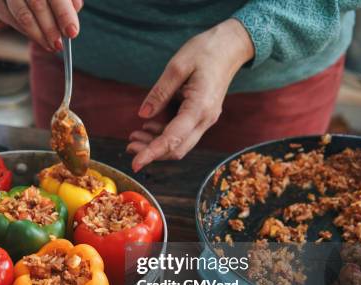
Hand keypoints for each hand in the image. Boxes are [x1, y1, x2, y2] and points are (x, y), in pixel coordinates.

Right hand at [0, 0, 82, 51]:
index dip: (64, 15)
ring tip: (50, 46)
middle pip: (37, 5)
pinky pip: (9, 19)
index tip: (72, 32)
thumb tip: (72, 16)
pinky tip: (36, 37)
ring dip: (38, 35)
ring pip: (22, 15)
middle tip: (59, 44)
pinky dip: (24, 31)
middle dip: (50, 28)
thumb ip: (68, 0)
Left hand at [127, 19, 254, 171]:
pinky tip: (148, 126)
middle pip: (177, 149)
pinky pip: (182, 134)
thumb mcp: (177, 66)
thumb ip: (159, 92)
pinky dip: (164, 135)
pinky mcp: (202, 116)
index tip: (135, 163)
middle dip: (152, 152)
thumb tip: (143, 115)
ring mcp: (205, 119)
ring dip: (156, 145)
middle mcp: (205, 119)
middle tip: (129, 146)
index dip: (152, 153)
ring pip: (180, 144)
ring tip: (134, 136)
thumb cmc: (205, 51)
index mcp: (200, 107)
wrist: (231, 46)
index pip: (173, 139)